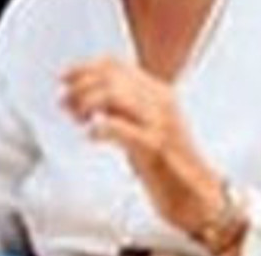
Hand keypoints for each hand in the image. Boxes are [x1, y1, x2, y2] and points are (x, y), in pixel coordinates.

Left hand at [60, 57, 225, 234]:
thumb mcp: (143, 125)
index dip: (84, 67)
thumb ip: (121, 107)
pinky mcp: (156, 146)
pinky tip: (92, 135)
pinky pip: (122, 128)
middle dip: (81, 86)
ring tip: (78, 119)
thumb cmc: (166, 164)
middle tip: (65, 103)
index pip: (116, 63)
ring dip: (87, 103)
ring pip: (115, 94)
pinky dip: (100, 128)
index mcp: (158, 92)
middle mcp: (161, 101)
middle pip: (111, 76)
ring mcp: (160, 122)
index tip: (65, 78)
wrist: (195, 195)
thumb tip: (83, 94)